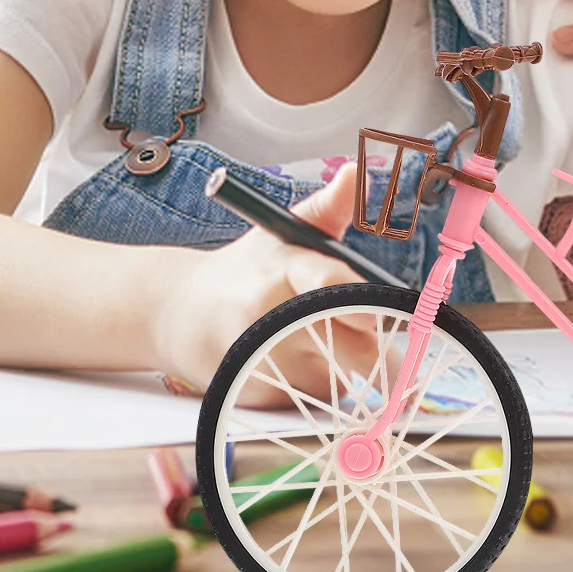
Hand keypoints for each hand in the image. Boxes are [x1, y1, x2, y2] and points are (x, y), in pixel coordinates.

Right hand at [151, 166, 374, 403]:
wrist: (182, 313)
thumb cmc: (250, 268)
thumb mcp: (283, 231)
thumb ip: (328, 207)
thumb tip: (356, 171)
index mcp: (283, 270)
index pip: (328, 283)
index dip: (361, 301)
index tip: (382, 316)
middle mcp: (270, 318)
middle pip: (347, 345)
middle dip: (375, 348)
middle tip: (390, 348)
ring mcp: (262, 363)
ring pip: (339, 377)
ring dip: (347, 367)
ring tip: (324, 342)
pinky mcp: (258, 398)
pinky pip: (316, 400)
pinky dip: (322, 387)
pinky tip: (300, 365)